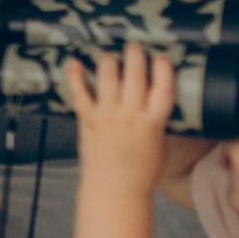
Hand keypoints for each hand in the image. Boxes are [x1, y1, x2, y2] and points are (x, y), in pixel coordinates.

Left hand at [61, 47, 175, 196]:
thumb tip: (155, 99)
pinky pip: (79, 92)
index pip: (164, 87)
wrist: (114, 190)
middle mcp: (131, 115)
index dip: (164, 67)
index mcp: (154, 122)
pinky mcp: (88, 120)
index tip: (162, 57)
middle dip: (135, 54)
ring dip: (109, 61)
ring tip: (110, 57)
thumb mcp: (160, 145)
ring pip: (108, 75)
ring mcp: (108, 116)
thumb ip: (158, 120)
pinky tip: (74, 62)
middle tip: (134, 48)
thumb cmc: (141, 172)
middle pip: (136, 73)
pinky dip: (75, 75)